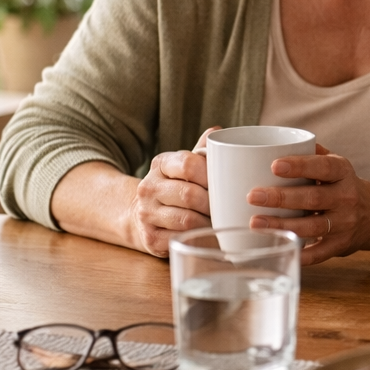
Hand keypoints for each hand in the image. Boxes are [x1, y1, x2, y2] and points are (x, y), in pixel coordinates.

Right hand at [123, 126, 218, 256]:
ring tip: (221, 221)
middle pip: (189, 194)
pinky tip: (208, 234)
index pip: (188, 164)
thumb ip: (200, 151)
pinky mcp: (150, 238)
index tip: (224, 183)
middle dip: (213, 203)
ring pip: (187, 219)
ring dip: (209, 222)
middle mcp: (149, 187)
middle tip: (228, 207)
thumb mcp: (182, 166)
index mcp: (160, 163)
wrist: (142, 213)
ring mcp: (146, 214)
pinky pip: (181, 238)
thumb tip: (217, 131)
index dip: (210, 175)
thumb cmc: (174, 186)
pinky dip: (199, 238)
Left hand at [246, 145, 369, 265]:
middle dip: (281, 198)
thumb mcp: (338, 165)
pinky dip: (299, 253)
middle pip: (313, 198)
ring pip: (312, 226)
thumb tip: (281, 142)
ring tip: (256, 222)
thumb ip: (313, 154)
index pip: (324, 167)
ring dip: (282, 225)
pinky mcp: (340, 246)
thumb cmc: (345, 186)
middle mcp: (346, 198)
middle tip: (253, 196)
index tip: (274, 165)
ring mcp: (344, 224)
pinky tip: (277, 247)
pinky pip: (318, 253)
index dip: (300, 166)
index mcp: (344, 173)